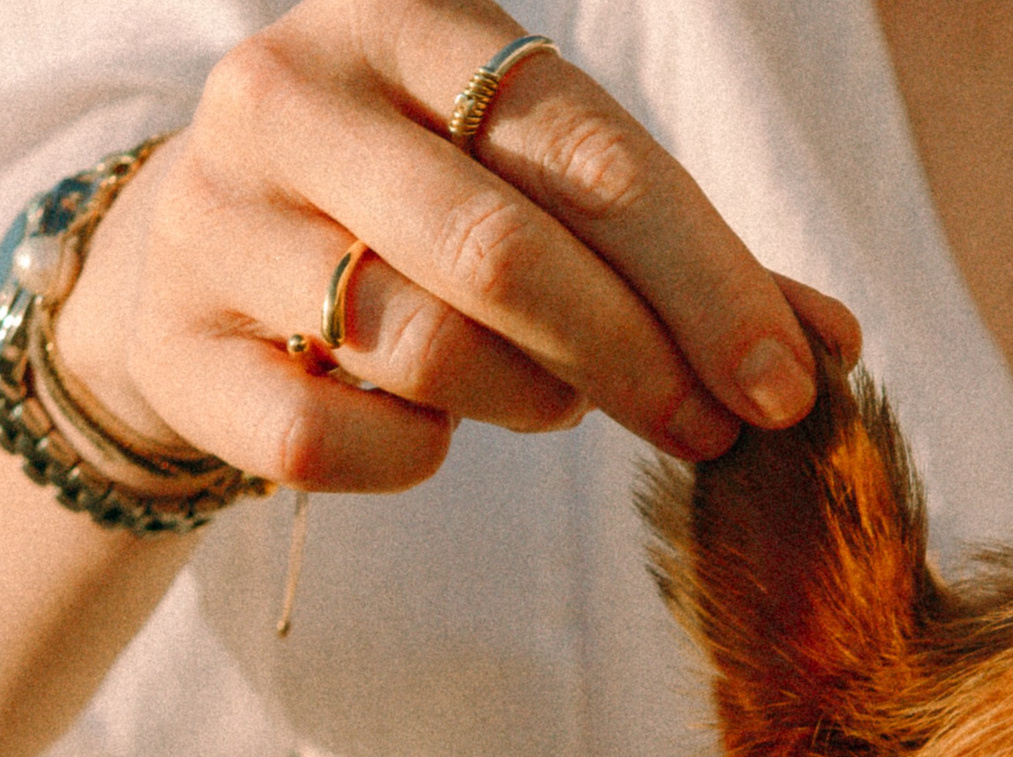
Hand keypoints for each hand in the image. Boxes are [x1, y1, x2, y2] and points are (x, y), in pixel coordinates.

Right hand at [52, 0, 861, 490]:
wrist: (195, 262)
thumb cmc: (419, 217)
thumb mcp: (544, 195)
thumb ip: (686, 261)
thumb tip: (836, 345)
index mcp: (414, 29)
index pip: (592, 157)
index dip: (708, 283)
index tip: (790, 385)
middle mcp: (297, 95)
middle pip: (506, 254)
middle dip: (639, 360)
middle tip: (713, 431)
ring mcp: (216, 213)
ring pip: (425, 347)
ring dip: (532, 401)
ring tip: (554, 398)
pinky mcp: (177, 340)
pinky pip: (328, 437)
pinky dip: (410, 458)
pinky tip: (430, 433)